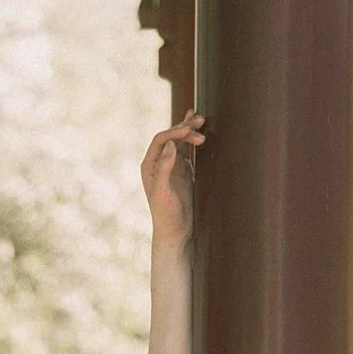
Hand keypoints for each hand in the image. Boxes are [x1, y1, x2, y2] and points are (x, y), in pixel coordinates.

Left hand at [140, 108, 205, 246]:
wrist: (175, 231)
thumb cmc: (166, 214)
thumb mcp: (163, 192)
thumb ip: (164, 168)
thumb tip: (171, 144)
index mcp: (149, 166)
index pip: (161, 141)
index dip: (175, 132)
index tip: (190, 130)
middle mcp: (158, 163)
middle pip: (170, 137)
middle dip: (184, 128)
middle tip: (201, 123)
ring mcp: (171, 165)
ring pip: (179, 140)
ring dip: (190, 131)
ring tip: (203, 123)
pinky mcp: (182, 169)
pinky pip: (187, 148)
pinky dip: (192, 138)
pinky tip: (198, 128)